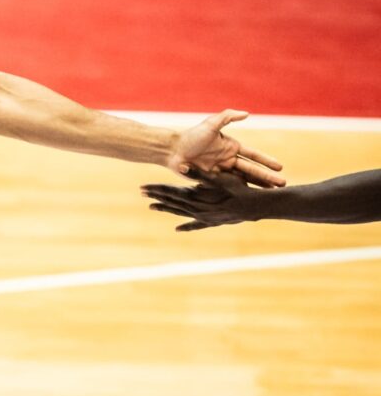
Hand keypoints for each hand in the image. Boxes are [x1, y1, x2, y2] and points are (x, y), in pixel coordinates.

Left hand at [141, 170, 262, 230]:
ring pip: (179, 212)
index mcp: (193, 196)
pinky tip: (178, 229)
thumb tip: (180, 166)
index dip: (155, 188)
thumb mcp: (217, 178)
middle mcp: (194, 208)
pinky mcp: (211, 222)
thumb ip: (197, 173)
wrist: (253, 207)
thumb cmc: (236, 189)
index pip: (169, 191)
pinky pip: (194, 225)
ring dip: (166, 208)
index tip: (142, 187)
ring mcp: (202, 216)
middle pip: (170, 201)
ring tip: (152, 207)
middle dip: (156, 196)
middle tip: (142, 193)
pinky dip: (186, 226)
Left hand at [168, 110, 284, 187]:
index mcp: (231, 147)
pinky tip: (250, 200)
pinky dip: (239, 193)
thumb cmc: (191, 136)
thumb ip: (227, 117)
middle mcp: (228, 159)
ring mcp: (221, 171)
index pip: (253, 155)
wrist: (172, 150)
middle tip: (282, 185)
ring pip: (243, 181)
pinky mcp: (212, 180)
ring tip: (270, 195)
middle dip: (267, 177)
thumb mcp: (210, 125)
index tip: (280, 167)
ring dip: (256, 187)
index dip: (266, 161)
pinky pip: (228, 187)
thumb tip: (246, 113)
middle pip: (251, 170)